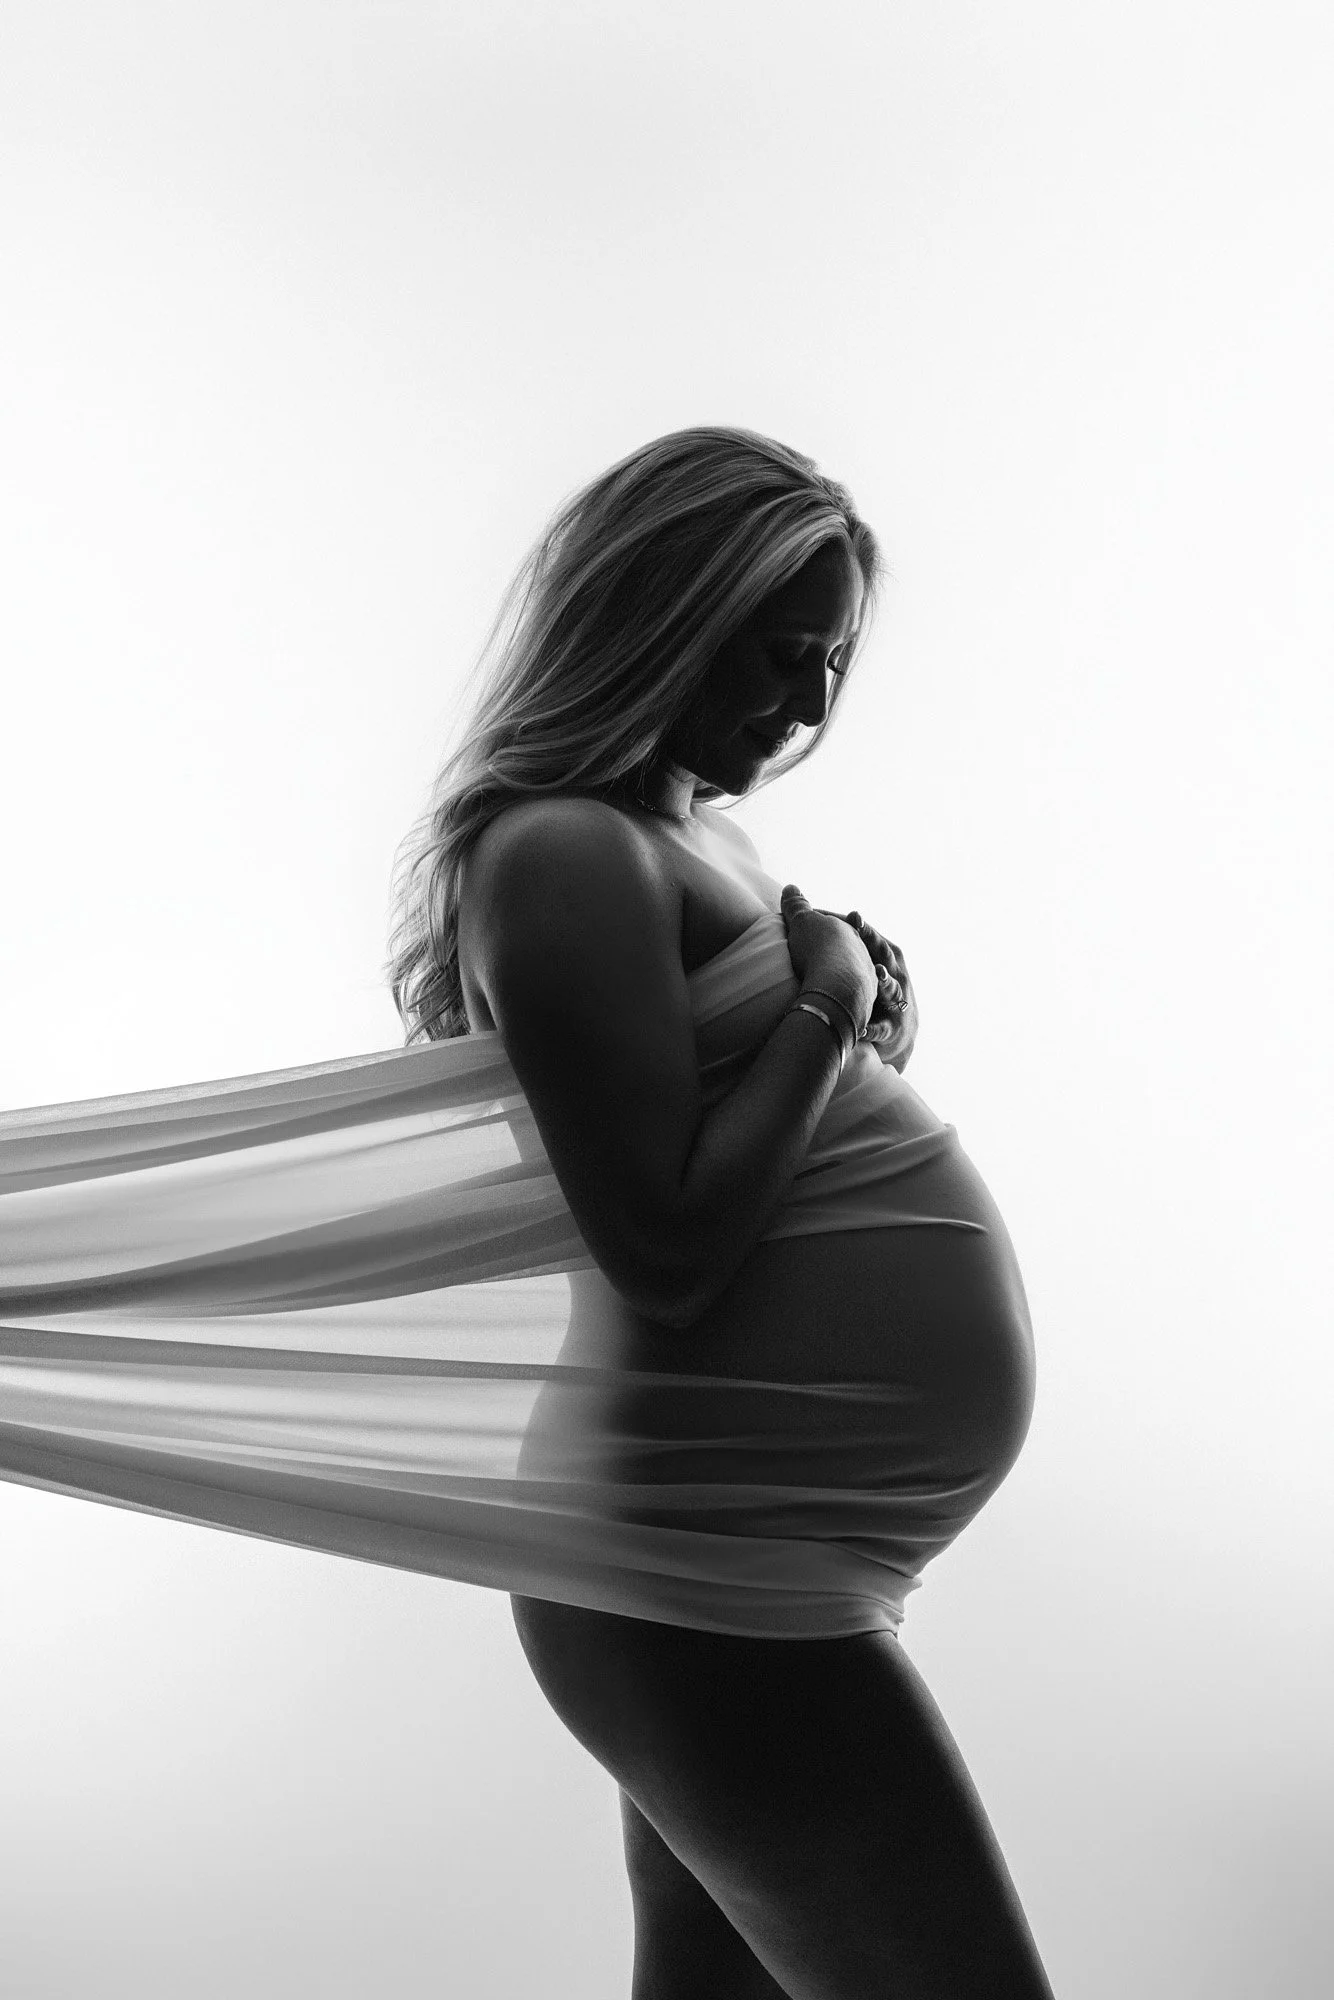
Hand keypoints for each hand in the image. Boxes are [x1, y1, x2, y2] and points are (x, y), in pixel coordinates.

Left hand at [816, 906, 918, 1069]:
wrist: (897, 1031)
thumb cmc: (875, 991)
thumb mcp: (865, 965)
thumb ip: (845, 946)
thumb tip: (811, 919)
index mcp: (886, 957)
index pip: (871, 937)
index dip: (858, 925)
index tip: (846, 914)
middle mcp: (895, 974)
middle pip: (885, 954)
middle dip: (874, 940)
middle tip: (858, 925)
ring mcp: (896, 1001)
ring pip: (892, 989)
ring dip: (886, 981)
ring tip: (877, 972)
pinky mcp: (892, 1028)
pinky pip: (882, 1028)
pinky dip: (872, 1028)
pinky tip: (862, 1029)